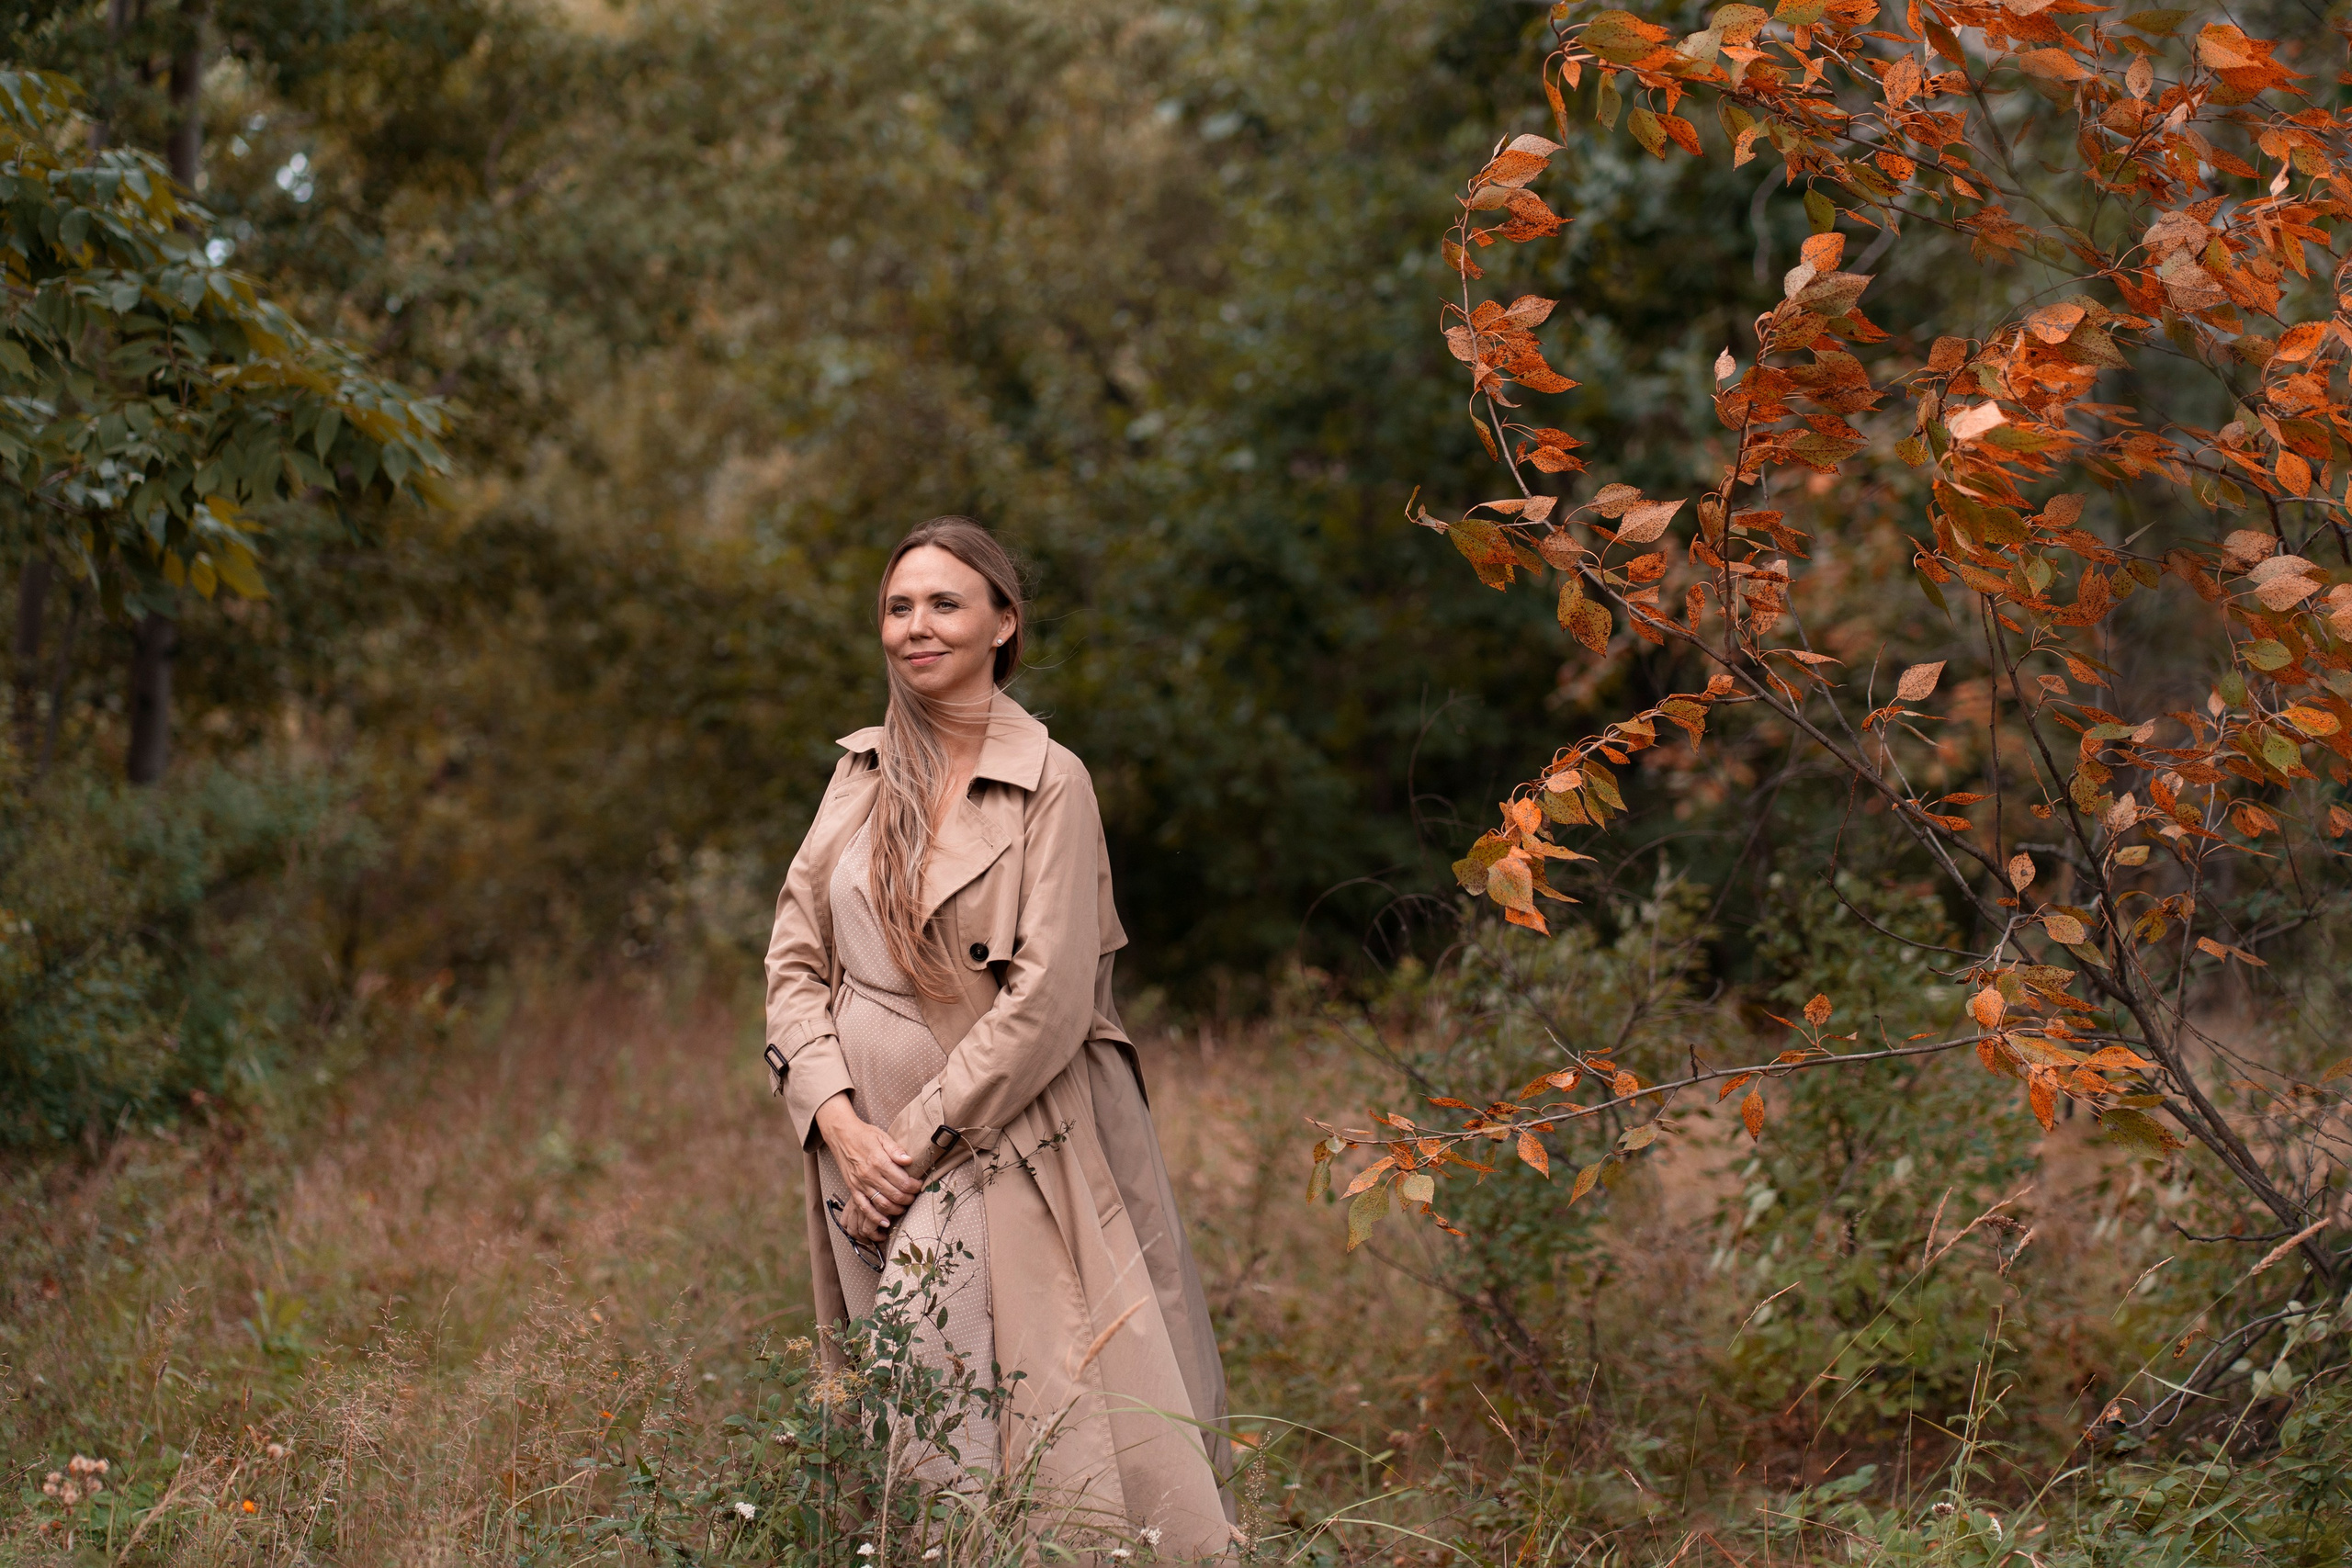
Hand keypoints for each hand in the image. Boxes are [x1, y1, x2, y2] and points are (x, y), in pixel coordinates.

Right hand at [814, 1093, 921, 1241]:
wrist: (842, 1136)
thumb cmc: (865, 1135)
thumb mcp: (883, 1137)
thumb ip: (896, 1150)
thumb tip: (909, 1161)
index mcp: (879, 1161)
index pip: (902, 1181)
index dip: (914, 1186)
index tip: (919, 1185)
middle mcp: (869, 1175)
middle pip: (894, 1195)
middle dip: (908, 1199)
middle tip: (914, 1197)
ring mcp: (860, 1184)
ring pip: (882, 1204)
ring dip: (896, 1209)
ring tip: (904, 1207)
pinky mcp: (853, 1189)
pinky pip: (864, 1208)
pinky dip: (875, 1218)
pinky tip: (885, 1223)